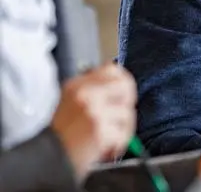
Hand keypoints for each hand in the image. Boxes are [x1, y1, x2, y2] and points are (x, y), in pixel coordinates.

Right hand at [50, 64, 136, 180]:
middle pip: (126, 86)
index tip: (123, 94)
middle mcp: (85, 94)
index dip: (123, 81)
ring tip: (109, 138)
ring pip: (127, 113)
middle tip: (120, 117)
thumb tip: (120, 85)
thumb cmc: (60, 134)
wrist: (45, 159)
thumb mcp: (69, 102)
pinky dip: (118, 144)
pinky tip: (106, 148)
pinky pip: (124, 134)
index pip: (112, 69)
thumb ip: (92, 90)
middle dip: (127, 103)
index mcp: (77, 85)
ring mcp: (93, 111)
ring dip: (123, 129)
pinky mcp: (100, 131)